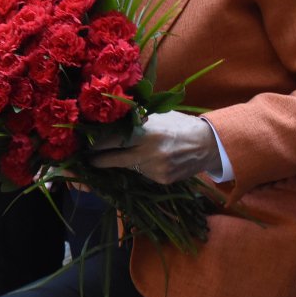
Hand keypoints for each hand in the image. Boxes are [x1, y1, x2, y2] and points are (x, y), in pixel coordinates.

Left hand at [88, 110, 219, 183]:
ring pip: (127, 168)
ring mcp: (156, 168)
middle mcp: (150, 152)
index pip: (112, 140)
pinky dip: (138, 168)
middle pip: (113, 159)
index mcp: (147, 131)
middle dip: (98, 160)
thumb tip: (106, 123)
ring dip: (119, 163)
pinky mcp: (162, 180)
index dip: (96, 144)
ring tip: (114, 157)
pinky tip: (144, 161)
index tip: (86, 145)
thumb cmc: (179, 124)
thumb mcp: (157, 116)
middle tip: (88, 159)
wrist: (209, 144)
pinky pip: (142, 175)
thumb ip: (134, 121)